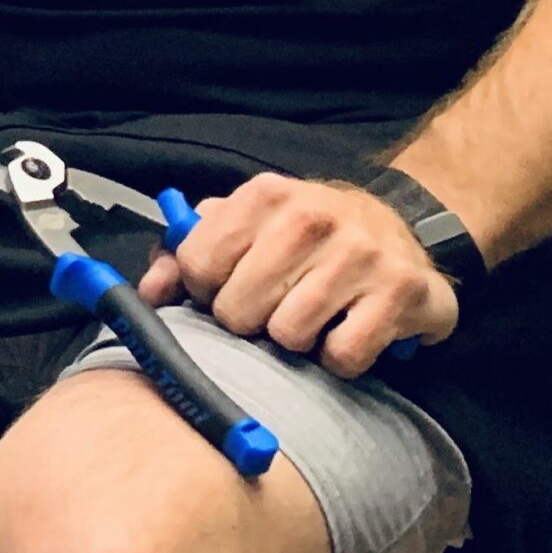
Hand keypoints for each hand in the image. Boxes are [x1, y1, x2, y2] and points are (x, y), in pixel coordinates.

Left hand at [135, 173, 460, 378]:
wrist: (402, 225)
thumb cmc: (308, 235)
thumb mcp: (247, 224)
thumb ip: (189, 249)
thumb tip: (150, 288)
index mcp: (265, 195)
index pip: (197, 264)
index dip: (203, 290)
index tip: (223, 290)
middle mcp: (311, 217)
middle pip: (238, 309)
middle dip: (250, 321)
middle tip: (272, 308)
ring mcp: (359, 253)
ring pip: (289, 335)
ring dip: (296, 340)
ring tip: (312, 318)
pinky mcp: (399, 291)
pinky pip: (343, 356)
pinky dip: (340, 357)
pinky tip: (346, 331)